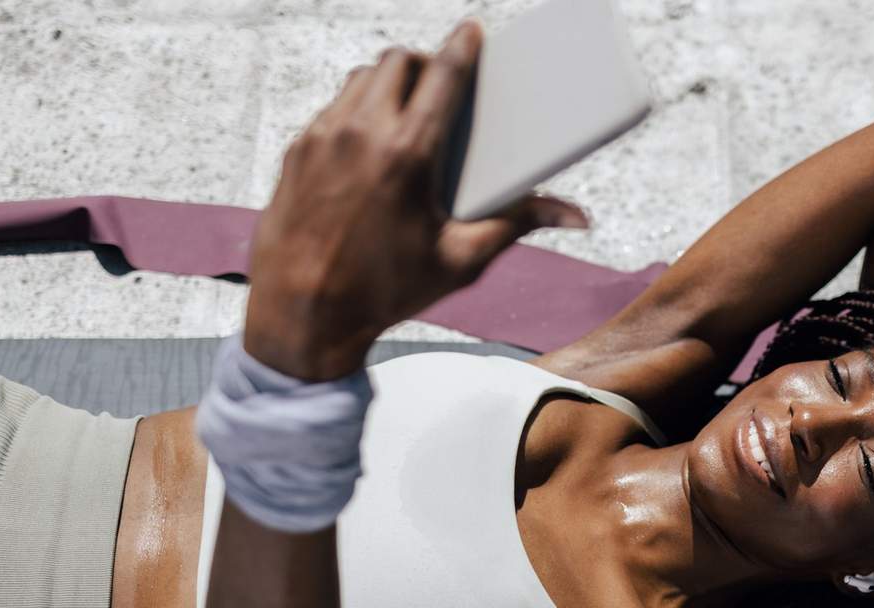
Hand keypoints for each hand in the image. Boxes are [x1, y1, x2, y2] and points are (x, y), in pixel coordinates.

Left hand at [243, 18, 590, 381]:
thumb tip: (576, 216)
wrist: (301, 312)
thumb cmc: (384, 291)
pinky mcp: (297, 151)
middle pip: (398, 61)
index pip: (443, 75)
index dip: (462, 45)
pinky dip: (356, 109)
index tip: (472, 29)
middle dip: (424, 62)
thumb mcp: (459, 260)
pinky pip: (332, 109)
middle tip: (441, 81)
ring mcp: (323, 138)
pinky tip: (370, 140)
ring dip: (388, 81)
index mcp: (408, 154)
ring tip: (406, 106)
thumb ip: (517, 225)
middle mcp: (362, 133)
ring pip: (360, 78)